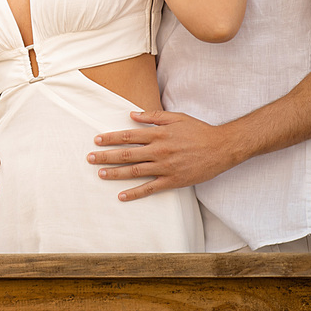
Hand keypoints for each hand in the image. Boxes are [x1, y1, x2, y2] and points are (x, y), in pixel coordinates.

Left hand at [87, 110, 238, 200]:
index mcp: (158, 134)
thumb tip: (131, 114)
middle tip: (89, 158)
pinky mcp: (173, 181)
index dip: (110, 138)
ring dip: (115, 173)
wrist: (221, 148)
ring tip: (100, 174)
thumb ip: (153, 116)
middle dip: (106, 156)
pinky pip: (150, 188)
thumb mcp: (176, 117)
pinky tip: (121, 196)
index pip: (128, 136)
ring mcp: (165, 167)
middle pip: (127, 154)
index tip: (96, 140)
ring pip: (135, 171)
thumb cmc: (198, 130)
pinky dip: (135, 193)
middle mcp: (159, 150)